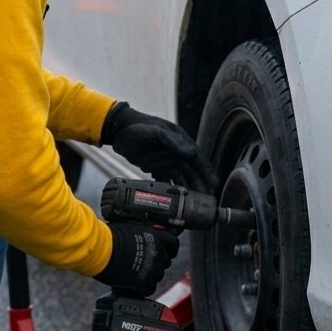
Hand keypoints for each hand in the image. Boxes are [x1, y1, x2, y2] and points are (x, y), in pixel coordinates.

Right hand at [93, 222, 179, 295]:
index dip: (169, 247)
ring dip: (150, 273)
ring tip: (135, 270)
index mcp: (157, 237)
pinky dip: (142, 286)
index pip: (173, 244)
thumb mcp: (129, 227)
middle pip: (166, 261)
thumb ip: (141, 232)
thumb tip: (140, 234)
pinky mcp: (144, 283)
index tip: (165, 249)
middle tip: (144, 260)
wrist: (102, 251)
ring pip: (158, 275)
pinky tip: (133, 281)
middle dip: (157, 261)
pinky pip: (149, 288)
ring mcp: (153, 270)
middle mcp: (159, 254)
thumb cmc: (111, 236)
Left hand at [101, 102, 217, 193]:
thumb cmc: (137, 127)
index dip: (205, 171)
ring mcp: (166, 159)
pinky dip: (170, 189)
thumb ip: (173, 141)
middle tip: (205, 199)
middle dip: (198, 185)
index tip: (213, 184)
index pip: (196, 158)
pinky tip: (174, 200)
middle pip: (190, 171)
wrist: (118, 130)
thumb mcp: (155, 132)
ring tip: (191, 203)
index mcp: (180, 140)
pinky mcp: (156, 167)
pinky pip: (166, 180)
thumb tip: (191, 152)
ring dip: (186, 189)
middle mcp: (176, 151)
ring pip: (180, 177)